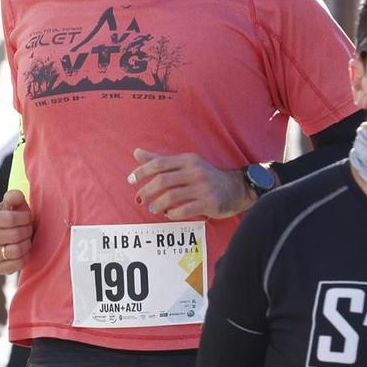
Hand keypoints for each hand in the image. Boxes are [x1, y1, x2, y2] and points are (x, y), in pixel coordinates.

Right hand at [0, 190, 33, 275]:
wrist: (11, 239)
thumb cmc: (15, 219)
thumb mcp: (15, 205)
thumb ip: (15, 197)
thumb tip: (15, 196)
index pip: (10, 219)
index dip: (25, 217)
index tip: (27, 217)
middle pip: (15, 235)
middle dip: (27, 231)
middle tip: (28, 229)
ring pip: (16, 250)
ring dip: (27, 244)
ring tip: (26, 239)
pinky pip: (17, 264)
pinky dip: (25, 257)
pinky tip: (23, 251)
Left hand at [132, 149, 251, 219]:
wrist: (236, 189)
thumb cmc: (205, 177)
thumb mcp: (185, 164)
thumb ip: (160, 160)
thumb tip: (136, 152)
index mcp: (187, 160)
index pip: (159, 164)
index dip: (142, 172)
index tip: (131, 180)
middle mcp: (195, 171)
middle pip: (162, 181)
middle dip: (146, 191)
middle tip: (139, 199)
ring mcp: (202, 187)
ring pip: (171, 197)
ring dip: (157, 204)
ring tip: (152, 208)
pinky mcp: (208, 203)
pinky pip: (184, 210)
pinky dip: (172, 214)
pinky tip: (168, 214)